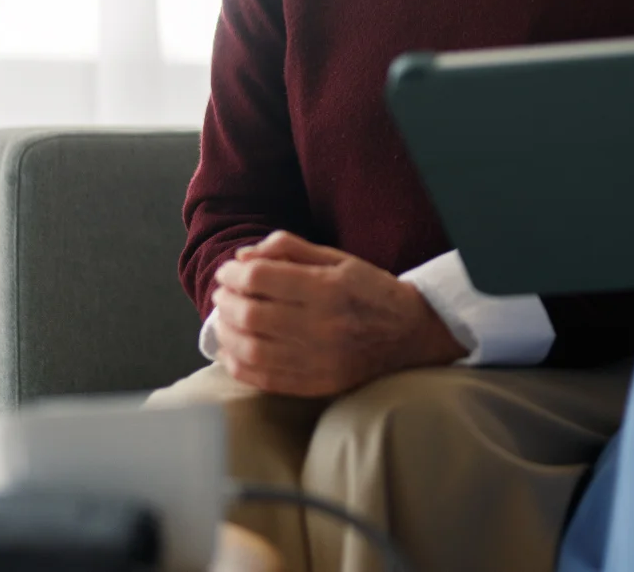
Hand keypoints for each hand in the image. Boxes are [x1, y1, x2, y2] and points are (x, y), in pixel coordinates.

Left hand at [210, 231, 464, 396]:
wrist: (411, 334)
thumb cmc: (371, 290)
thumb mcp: (338, 258)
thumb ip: (290, 249)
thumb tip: (243, 257)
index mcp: (328, 288)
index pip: (261, 279)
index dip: (233, 274)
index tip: (227, 271)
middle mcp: (321, 325)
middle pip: (251, 313)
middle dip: (226, 301)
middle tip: (222, 293)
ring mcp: (317, 359)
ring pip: (250, 348)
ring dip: (226, 332)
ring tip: (225, 318)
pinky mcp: (315, 384)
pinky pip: (262, 378)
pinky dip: (237, 363)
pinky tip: (233, 349)